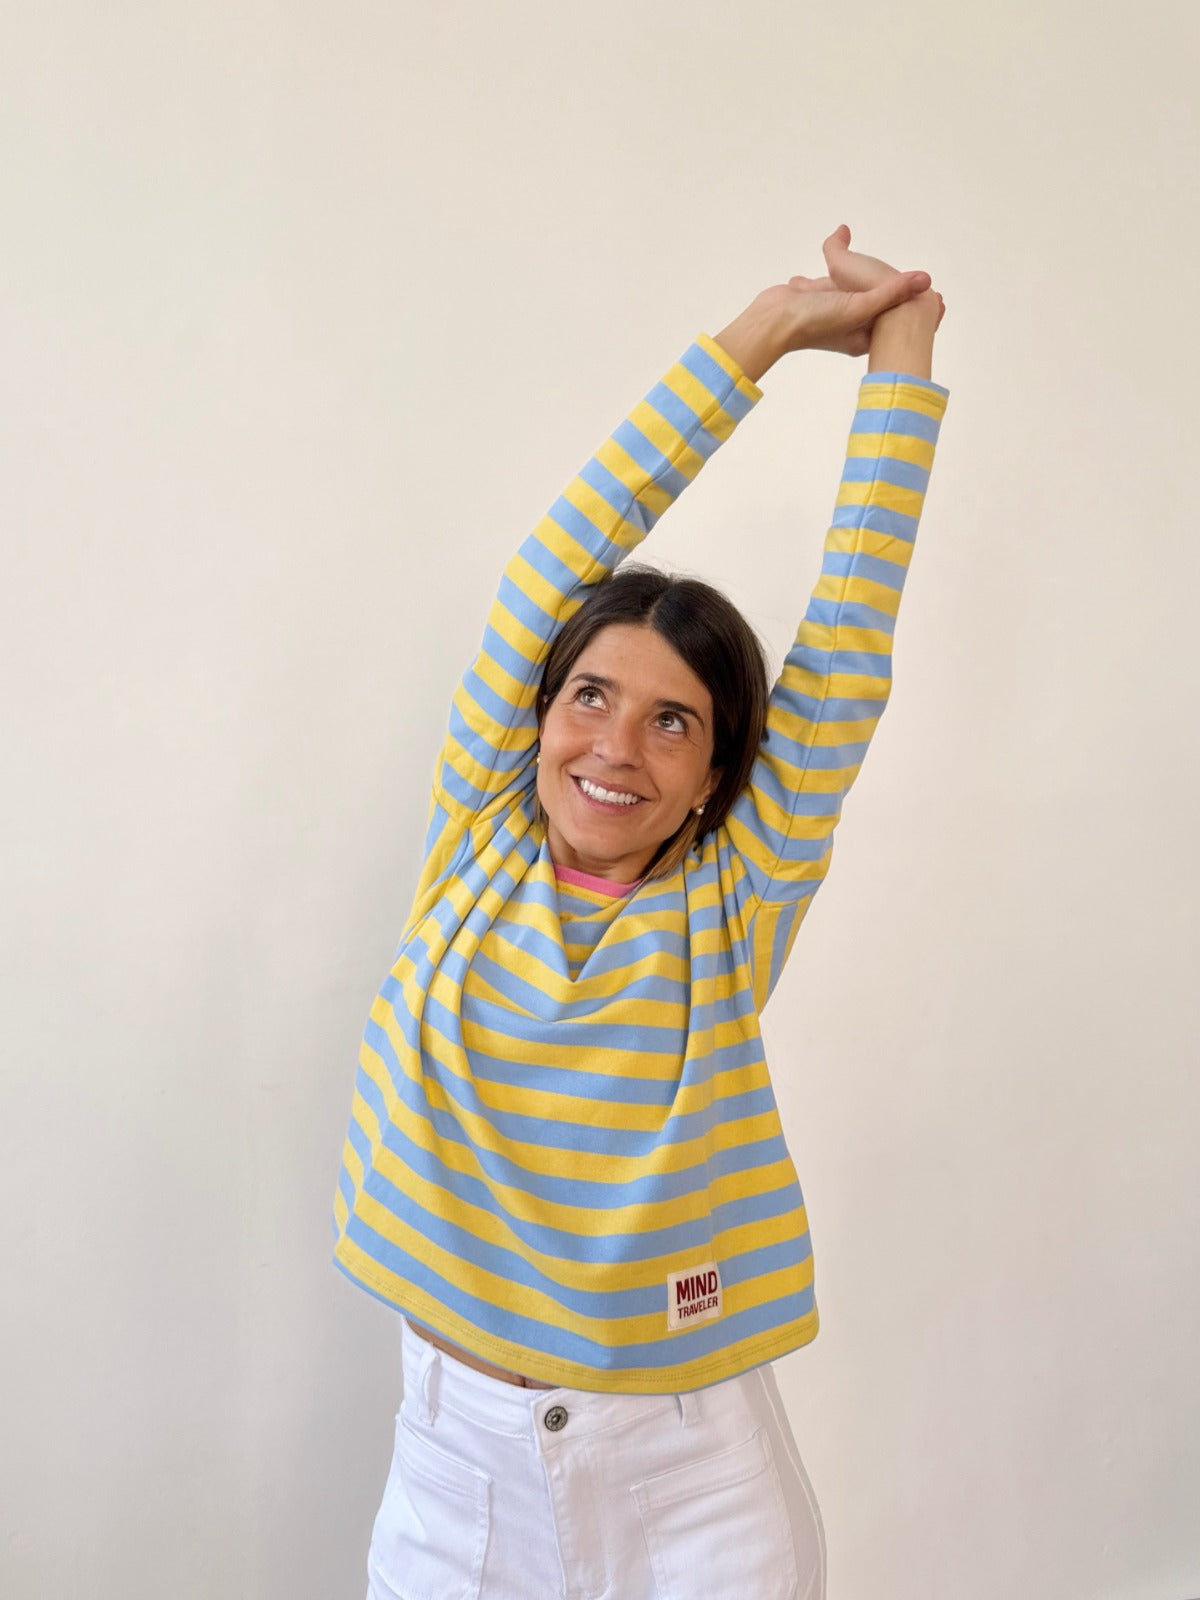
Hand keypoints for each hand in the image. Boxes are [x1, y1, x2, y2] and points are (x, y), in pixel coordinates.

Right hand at [713, 226, 939, 380]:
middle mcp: (850, 324)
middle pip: (875, 299)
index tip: (935, 298)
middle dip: (886, 285)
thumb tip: (925, 279)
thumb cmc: (814, 322)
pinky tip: (833, 251)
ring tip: (870, 263)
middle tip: (913, 278)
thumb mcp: (859, 305)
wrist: (772, 322)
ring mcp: (831, 312)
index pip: (894, 315)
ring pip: (851, 287)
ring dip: (856, 271)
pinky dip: (833, 267)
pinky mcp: (814, 299)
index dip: (912, 304)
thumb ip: (891, 290)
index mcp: (863, 333)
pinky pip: (830, 281)